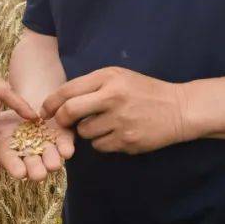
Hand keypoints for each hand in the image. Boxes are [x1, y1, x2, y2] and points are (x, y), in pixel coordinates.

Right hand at [0, 110, 74, 180]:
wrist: (25, 109)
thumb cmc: (1, 122)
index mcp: (10, 157)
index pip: (13, 164)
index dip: (16, 168)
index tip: (19, 172)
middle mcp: (30, 158)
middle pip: (35, 168)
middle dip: (36, 171)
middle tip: (38, 174)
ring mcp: (48, 150)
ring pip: (52, 159)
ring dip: (52, 160)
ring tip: (53, 163)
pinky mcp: (63, 140)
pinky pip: (66, 145)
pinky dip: (66, 147)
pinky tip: (67, 150)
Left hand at [41, 67, 189, 153]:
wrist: (179, 109)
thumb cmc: (144, 91)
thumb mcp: (119, 77)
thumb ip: (92, 85)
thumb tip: (60, 101)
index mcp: (108, 78)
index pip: (68, 90)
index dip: (51, 102)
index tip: (45, 110)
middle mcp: (113, 98)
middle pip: (70, 112)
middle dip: (61, 120)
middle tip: (63, 122)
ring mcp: (120, 121)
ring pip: (85, 132)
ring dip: (87, 131)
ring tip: (104, 123)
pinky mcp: (127, 141)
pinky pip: (100, 146)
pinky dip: (103, 142)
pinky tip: (117, 133)